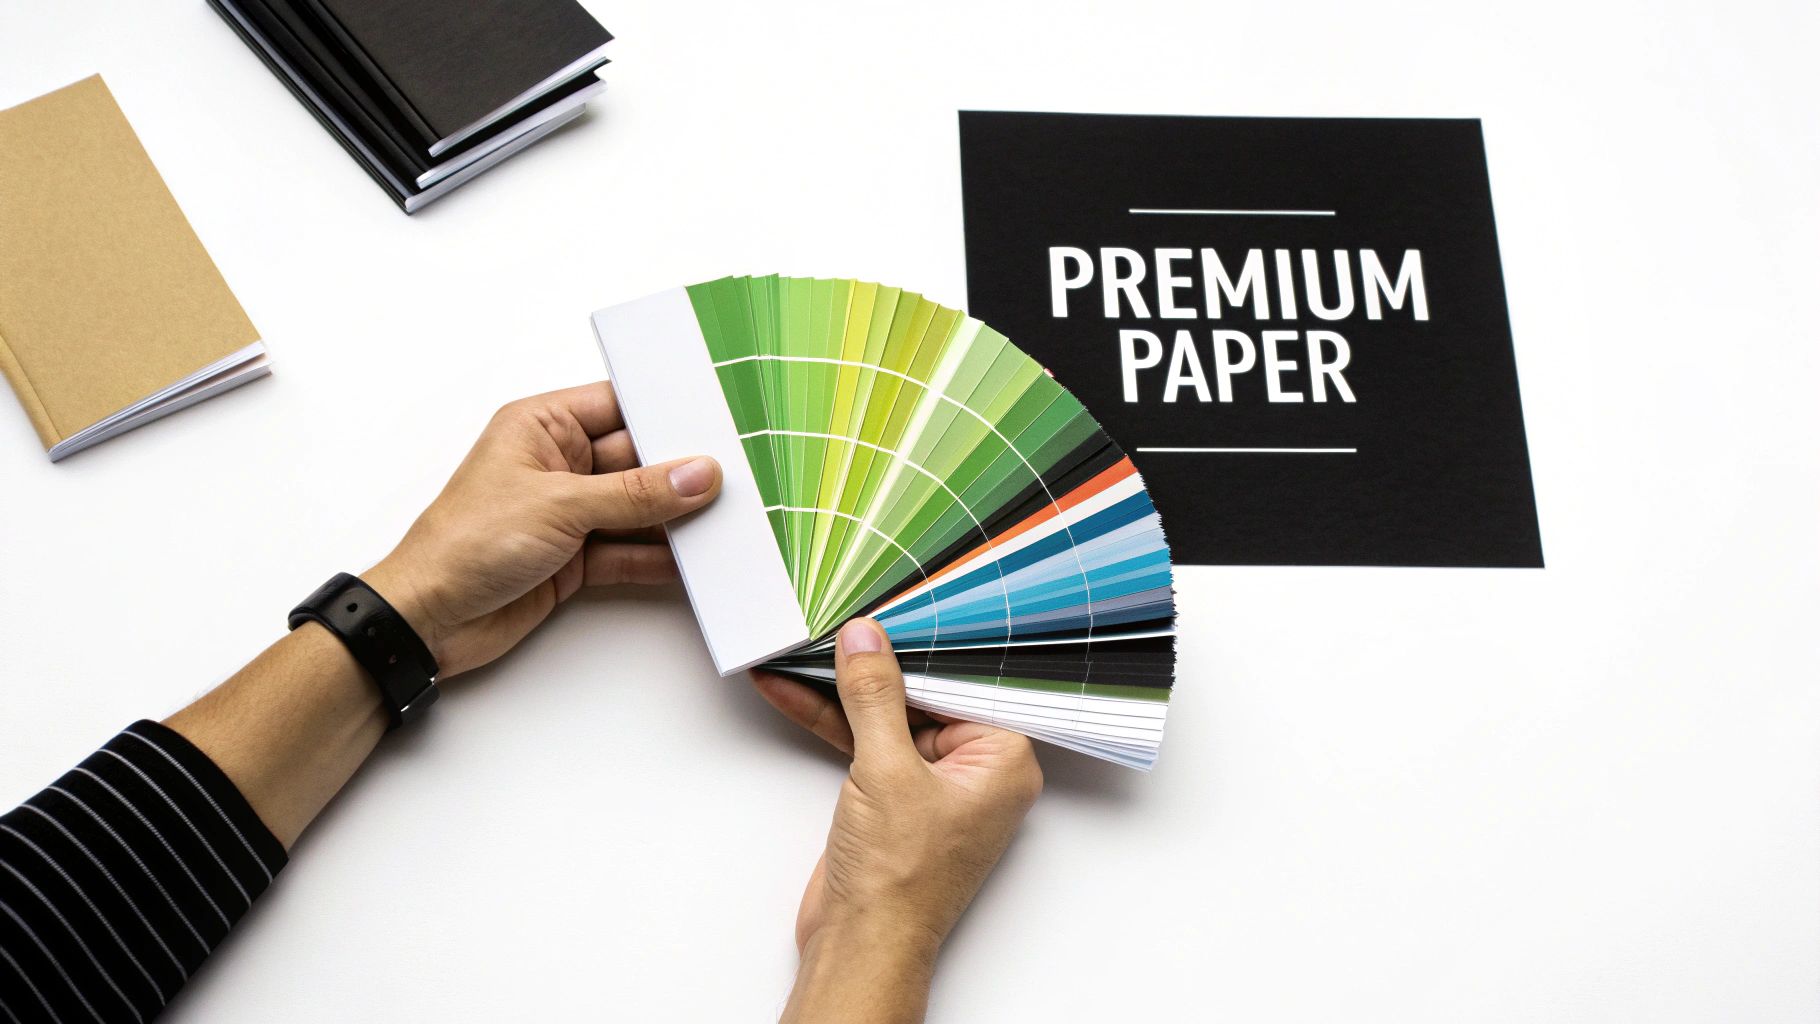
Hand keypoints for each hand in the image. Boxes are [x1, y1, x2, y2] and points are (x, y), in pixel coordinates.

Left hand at [364, 382, 720, 677]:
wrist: (429, 619)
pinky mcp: (576, 559)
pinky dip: (660, 558)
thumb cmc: (465, 543)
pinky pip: (630, 551)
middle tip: (737, 476)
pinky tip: (695, 561)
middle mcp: (559, 464)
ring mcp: (569, 513)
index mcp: (542, 426)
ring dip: (676, 519)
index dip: (666, 411)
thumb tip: (696, 474)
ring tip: (728, 521)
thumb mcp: (559, 506)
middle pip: (638, 460)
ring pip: (638, 509)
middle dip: (682, 472)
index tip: (717, 417)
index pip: (618, 405)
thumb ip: (634, 494)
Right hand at [752, 619, 1042, 1023]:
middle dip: (876, 661)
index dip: (926, 641)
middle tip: (841, 617)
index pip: (966, 679)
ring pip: (887, 716)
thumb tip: (866, 640)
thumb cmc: (900, 878)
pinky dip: (831, 720)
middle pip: (923, 693)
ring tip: (802, 644)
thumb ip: (875, 696)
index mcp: (1003, 760)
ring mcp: (931, 785)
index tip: (893, 605)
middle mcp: (975, 770)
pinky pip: (865, 743)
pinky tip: (792, 689)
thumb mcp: (886, 769)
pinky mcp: (892, 798)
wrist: (861, 943)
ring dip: (841, 688)